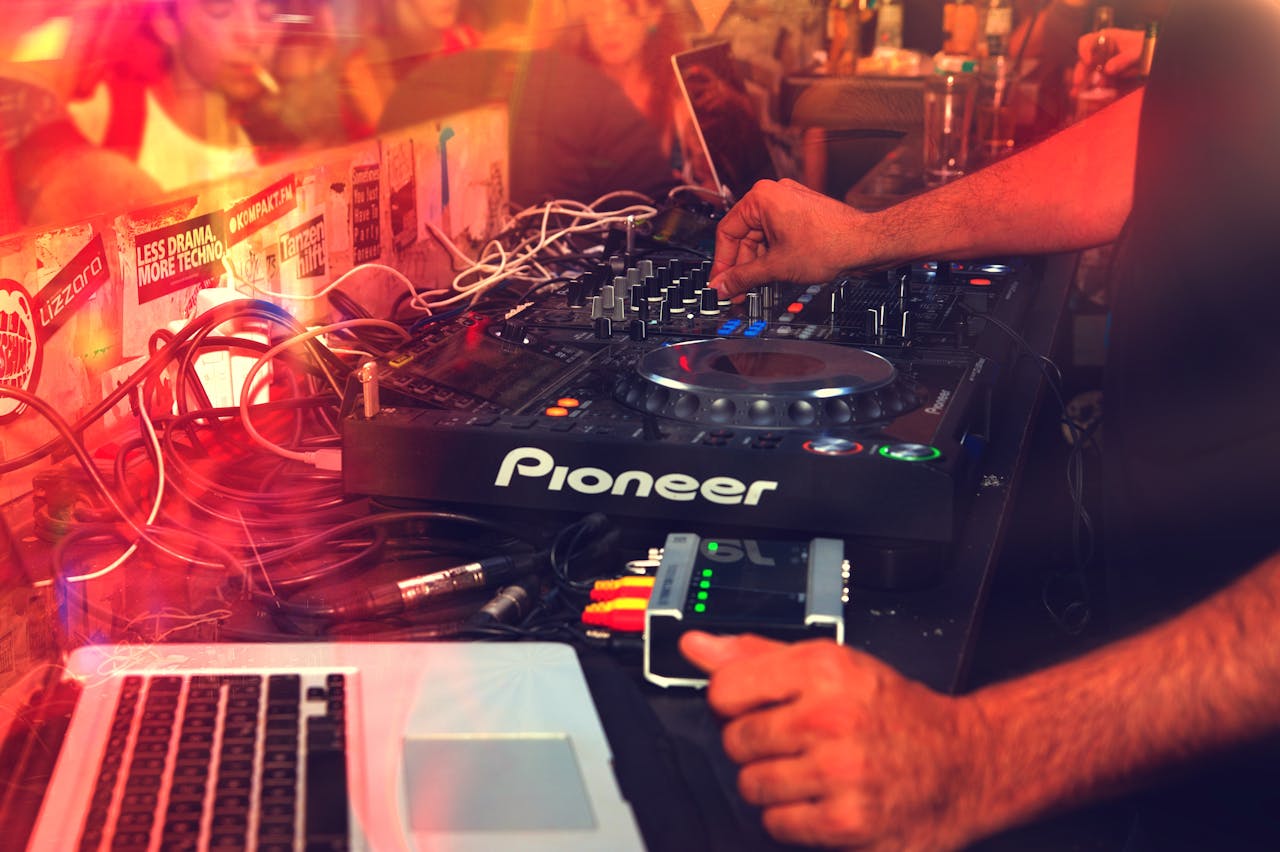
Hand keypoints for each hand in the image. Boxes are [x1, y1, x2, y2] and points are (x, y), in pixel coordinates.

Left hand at [680, 632, 992, 851]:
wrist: (962, 765)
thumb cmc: (893, 714)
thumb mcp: (832, 666)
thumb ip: (757, 656)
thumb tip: (695, 647)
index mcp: (823, 669)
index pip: (725, 689)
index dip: (735, 702)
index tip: (755, 707)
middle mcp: (831, 718)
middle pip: (736, 740)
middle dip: (757, 744)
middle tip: (794, 742)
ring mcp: (839, 773)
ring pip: (752, 786)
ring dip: (774, 784)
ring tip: (811, 771)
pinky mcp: (847, 824)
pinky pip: (778, 824)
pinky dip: (794, 818)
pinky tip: (823, 799)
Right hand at [710, 178, 873, 298]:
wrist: (865, 243)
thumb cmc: (829, 243)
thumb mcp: (776, 267)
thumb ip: (743, 277)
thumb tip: (723, 286)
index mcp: (761, 198)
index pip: (727, 232)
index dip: (722, 262)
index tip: (720, 283)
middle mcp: (774, 195)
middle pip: (744, 236)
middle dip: (741, 266)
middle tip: (736, 291)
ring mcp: (789, 204)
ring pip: (761, 238)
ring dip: (757, 264)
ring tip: (755, 287)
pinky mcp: (801, 215)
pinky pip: (776, 236)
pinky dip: (772, 256)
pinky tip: (771, 276)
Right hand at [1071, 27, 1145, 95]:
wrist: (1153, 51)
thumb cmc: (1145, 44)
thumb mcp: (1136, 50)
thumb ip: (1123, 59)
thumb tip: (1108, 69)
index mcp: (1105, 38)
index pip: (1086, 42)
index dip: (1083, 51)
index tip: (1087, 61)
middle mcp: (1100, 50)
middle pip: (1084, 60)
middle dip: (1080, 72)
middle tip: (1077, 83)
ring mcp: (1102, 62)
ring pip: (1088, 72)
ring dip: (1083, 83)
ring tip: (1078, 93)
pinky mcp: (1106, 73)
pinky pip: (1096, 80)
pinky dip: (1092, 88)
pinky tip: (1090, 96)